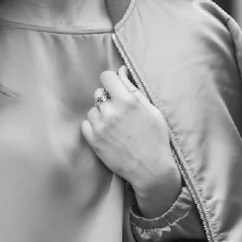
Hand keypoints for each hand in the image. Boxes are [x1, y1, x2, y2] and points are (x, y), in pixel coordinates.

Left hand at [81, 66, 173, 190]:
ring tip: (115, 126)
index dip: (111, 81)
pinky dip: (94, 126)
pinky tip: (107, 133)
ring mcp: (100, 126)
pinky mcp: (94, 140)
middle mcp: (111, 111)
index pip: (106, 77)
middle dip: (108, 99)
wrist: (150, 169)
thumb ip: (134, 89)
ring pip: (93, 109)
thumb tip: (121, 71)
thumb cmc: (156, 139)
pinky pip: (86, 124)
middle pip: (99, 93)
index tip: (115, 88)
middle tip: (120, 112)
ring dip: (101, 114)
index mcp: (127, 101)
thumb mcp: (152, 110)